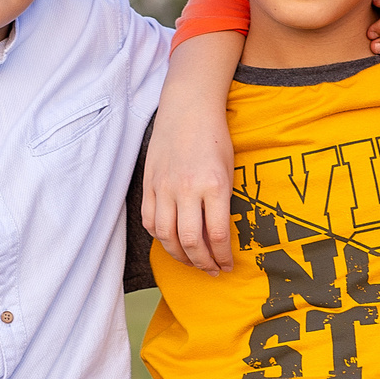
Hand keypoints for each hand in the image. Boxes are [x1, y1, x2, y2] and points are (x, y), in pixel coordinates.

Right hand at [142, 31, 241, 272]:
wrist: (188, 108)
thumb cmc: (215, 138)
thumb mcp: (229, 170)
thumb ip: (222, 203)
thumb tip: (219, 237)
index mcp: (214, 185)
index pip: (217, 235)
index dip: (222, 257)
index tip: (228, 265)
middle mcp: (187, 189)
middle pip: (189, 241)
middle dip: (202, 263)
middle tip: (212, 270)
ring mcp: (164, 187)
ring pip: (166, 236)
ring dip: (179, 256)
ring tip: (192, 262)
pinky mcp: (150, 183)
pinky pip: (150, 220)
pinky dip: (159, 237)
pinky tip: (170, 241)